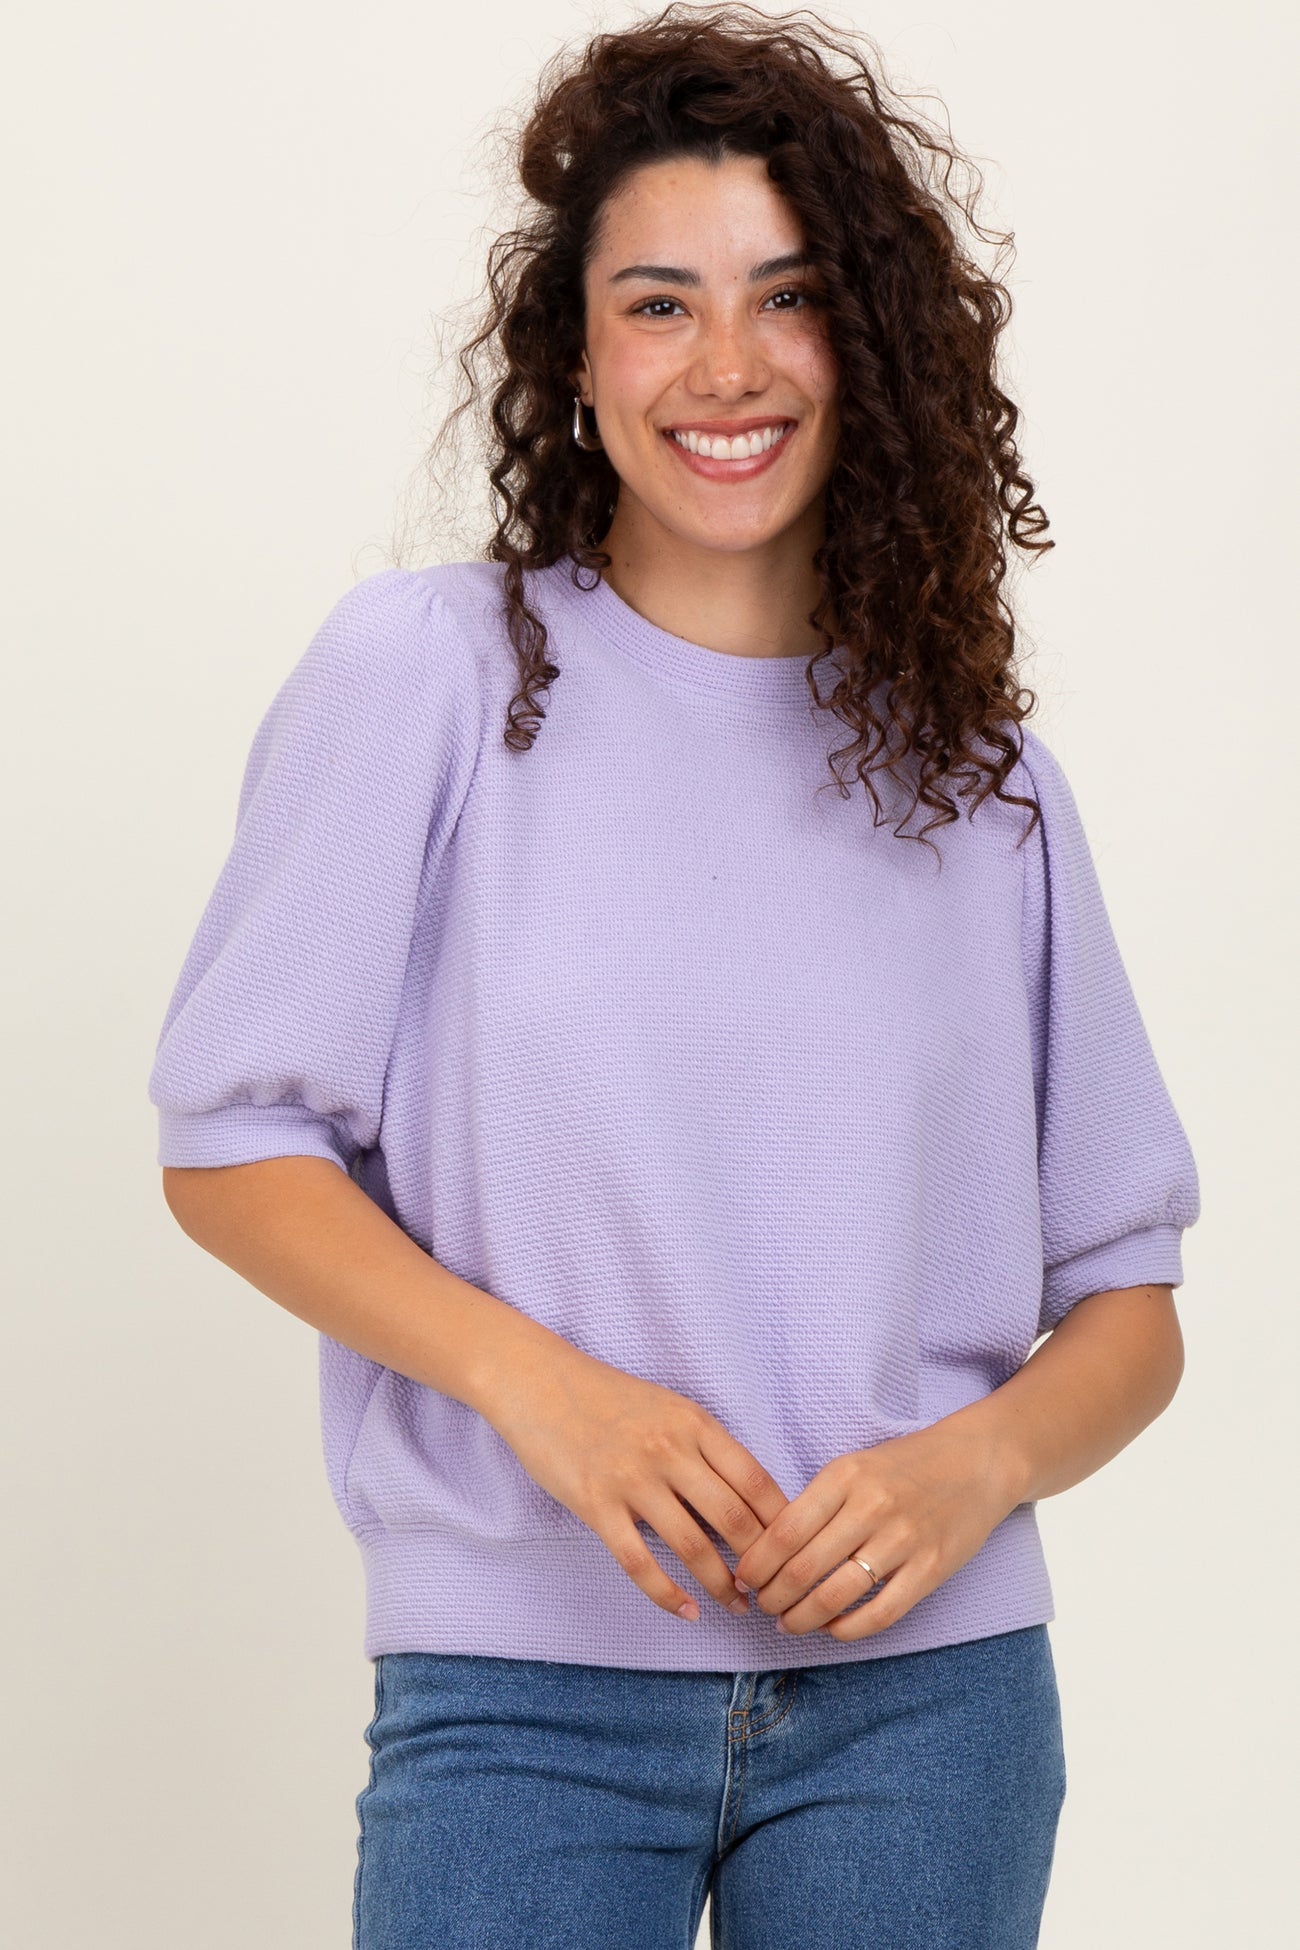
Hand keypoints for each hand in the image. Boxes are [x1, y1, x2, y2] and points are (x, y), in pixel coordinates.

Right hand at [483, 1342, 791, 1623]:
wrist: (540, 1382)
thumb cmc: (608, 1397)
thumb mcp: (668, 1408)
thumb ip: (704, 1447)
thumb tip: (747, 1499)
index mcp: (694, 1424)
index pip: (755, 1481)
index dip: (781, 1524)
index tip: (794, 1551)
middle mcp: (669, 1450)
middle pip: (733, 1518)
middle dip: (760, 1562)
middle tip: (773, 1589)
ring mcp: (631, 1478)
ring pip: (692, 1546)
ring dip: (720, 1585)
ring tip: (737, 1605)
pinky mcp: (595, 1503)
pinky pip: (638, 1561)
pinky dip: (667, 1594)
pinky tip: (686, 1611)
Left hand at [730, 1417, 1023, 1642]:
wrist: (978, 1462)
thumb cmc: (907, 1465)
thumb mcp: (856, 1466)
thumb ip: (818, 1502)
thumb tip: (770, 1548)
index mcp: (845, 1476)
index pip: (785, 1530)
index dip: (757, 1563)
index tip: (743, 1578)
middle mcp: (872, 1507)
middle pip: (804, 1568)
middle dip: (772, 1597)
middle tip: (760, 1606)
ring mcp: (904, 1540)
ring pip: (836, 1595)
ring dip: (802, 1618)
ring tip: (787, 1623)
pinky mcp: (931, 1570)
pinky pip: (880, 1614)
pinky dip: (847, 1629)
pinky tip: (832, 1629)